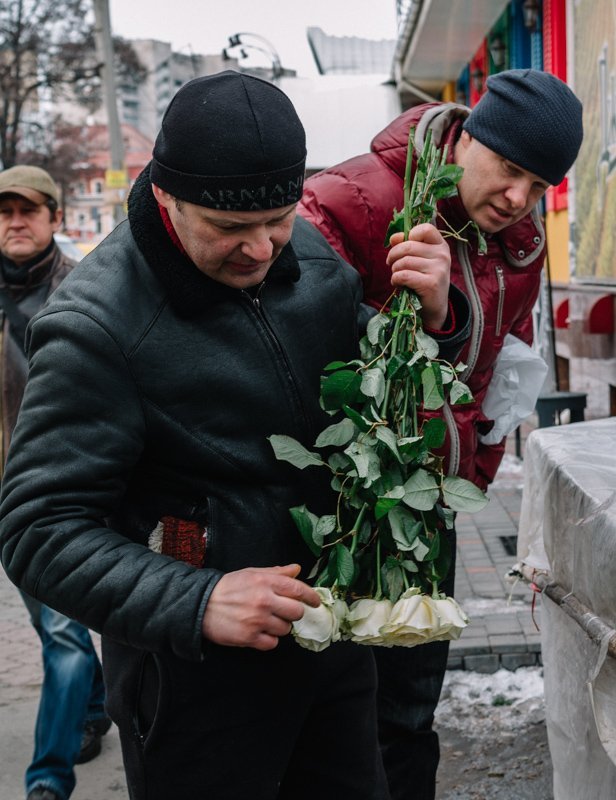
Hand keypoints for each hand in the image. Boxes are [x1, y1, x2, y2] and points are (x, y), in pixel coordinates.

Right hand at [201, 563, 320, 650]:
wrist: (201, 604)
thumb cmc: (229, 587)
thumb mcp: (252, 573)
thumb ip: (277, 573)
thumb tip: (297, 570)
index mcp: (266, 582)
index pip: (298, 589)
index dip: (311, 597)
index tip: (316, 602)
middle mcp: (264, 600)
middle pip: (296, 612)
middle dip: (293, 613)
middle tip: (284, 612)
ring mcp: (257, 620)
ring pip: (285, 629)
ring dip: (280, 627)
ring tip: (266, 621)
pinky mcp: (249, 637)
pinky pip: (272, 643)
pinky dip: (269, 640)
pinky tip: (260, 632)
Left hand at [387, 224, 450, 329]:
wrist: (434, 307)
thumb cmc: (424, 279)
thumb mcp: (418, 259)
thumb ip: (406, 245)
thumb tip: (394, 237)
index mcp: (441, 245)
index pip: (425, 229)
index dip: (410, 235)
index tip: (403, 247)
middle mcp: (442, 255)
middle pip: (408, 246)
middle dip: (393, 255)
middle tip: (391, 264)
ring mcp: (439, 270)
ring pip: (404, 262)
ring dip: (394, 270)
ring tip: (397, 276)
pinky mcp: (431, 284)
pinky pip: (404, 275)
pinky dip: (396, 279)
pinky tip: (398, 283)